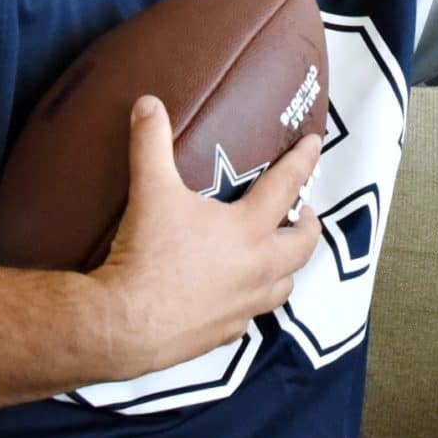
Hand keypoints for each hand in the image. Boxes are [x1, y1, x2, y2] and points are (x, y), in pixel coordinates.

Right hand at [90, 96, 322, 379]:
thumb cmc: (145, 256)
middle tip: (302, 212)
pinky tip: (235, 296)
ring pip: (283, 286)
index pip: (286, 186)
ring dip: (286, 267)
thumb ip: (151, 144)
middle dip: (308, 225)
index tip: (314, 145)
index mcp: (248, 230)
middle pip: (303, 245)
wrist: (123, 326)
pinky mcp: (224, 334)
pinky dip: (249, 302)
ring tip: (276, 254)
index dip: (303, 161)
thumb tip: (148, 104)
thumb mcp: (149, 191)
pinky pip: (249, 317)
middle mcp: (256, 269)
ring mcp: (244, 306)